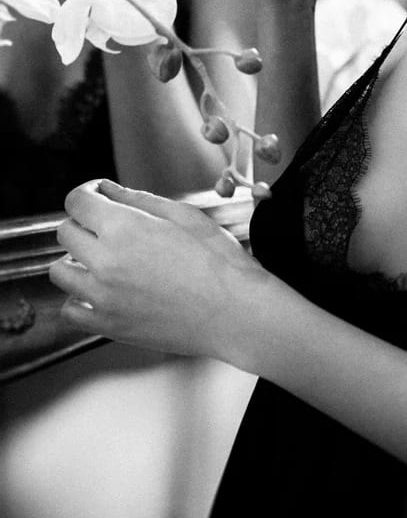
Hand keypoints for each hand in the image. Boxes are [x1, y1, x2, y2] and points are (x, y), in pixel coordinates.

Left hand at [49, 180, 261, 356]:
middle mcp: (105, 262)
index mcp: (124, 228)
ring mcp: (103, 298)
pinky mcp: (108, 326)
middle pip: (65, 232)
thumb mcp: (185, 216)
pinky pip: (70, 310)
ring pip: (60, 271)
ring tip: (104, 259)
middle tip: (109, 225)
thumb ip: (139, 200)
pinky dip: (79, 298)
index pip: (76, 201)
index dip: (86, 192)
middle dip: (84, 222)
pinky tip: (103, 290)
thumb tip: (107, 191)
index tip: (98, 195)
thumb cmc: (219, 262)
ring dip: (76, 259)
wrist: (235, 314)